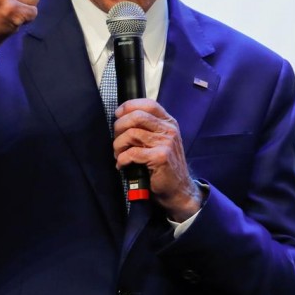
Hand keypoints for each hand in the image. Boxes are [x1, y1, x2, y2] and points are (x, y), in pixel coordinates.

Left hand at [112, 99, 202, 221]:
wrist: (178, 190)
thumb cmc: (163, 166)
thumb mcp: (160, 141)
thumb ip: (147, 128)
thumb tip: (121, 118)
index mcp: (169, 123)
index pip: (148, 104)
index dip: (129, 106)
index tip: (118, 115)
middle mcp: (169, 130)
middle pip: (137, 116)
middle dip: (119, 127)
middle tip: (117, 140)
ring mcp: (166, 143)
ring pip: (131, 134)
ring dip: (118, 145)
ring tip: (118, 154)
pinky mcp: (160, 157)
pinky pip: (132, 153)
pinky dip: (122, 159)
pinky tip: (122, 164)